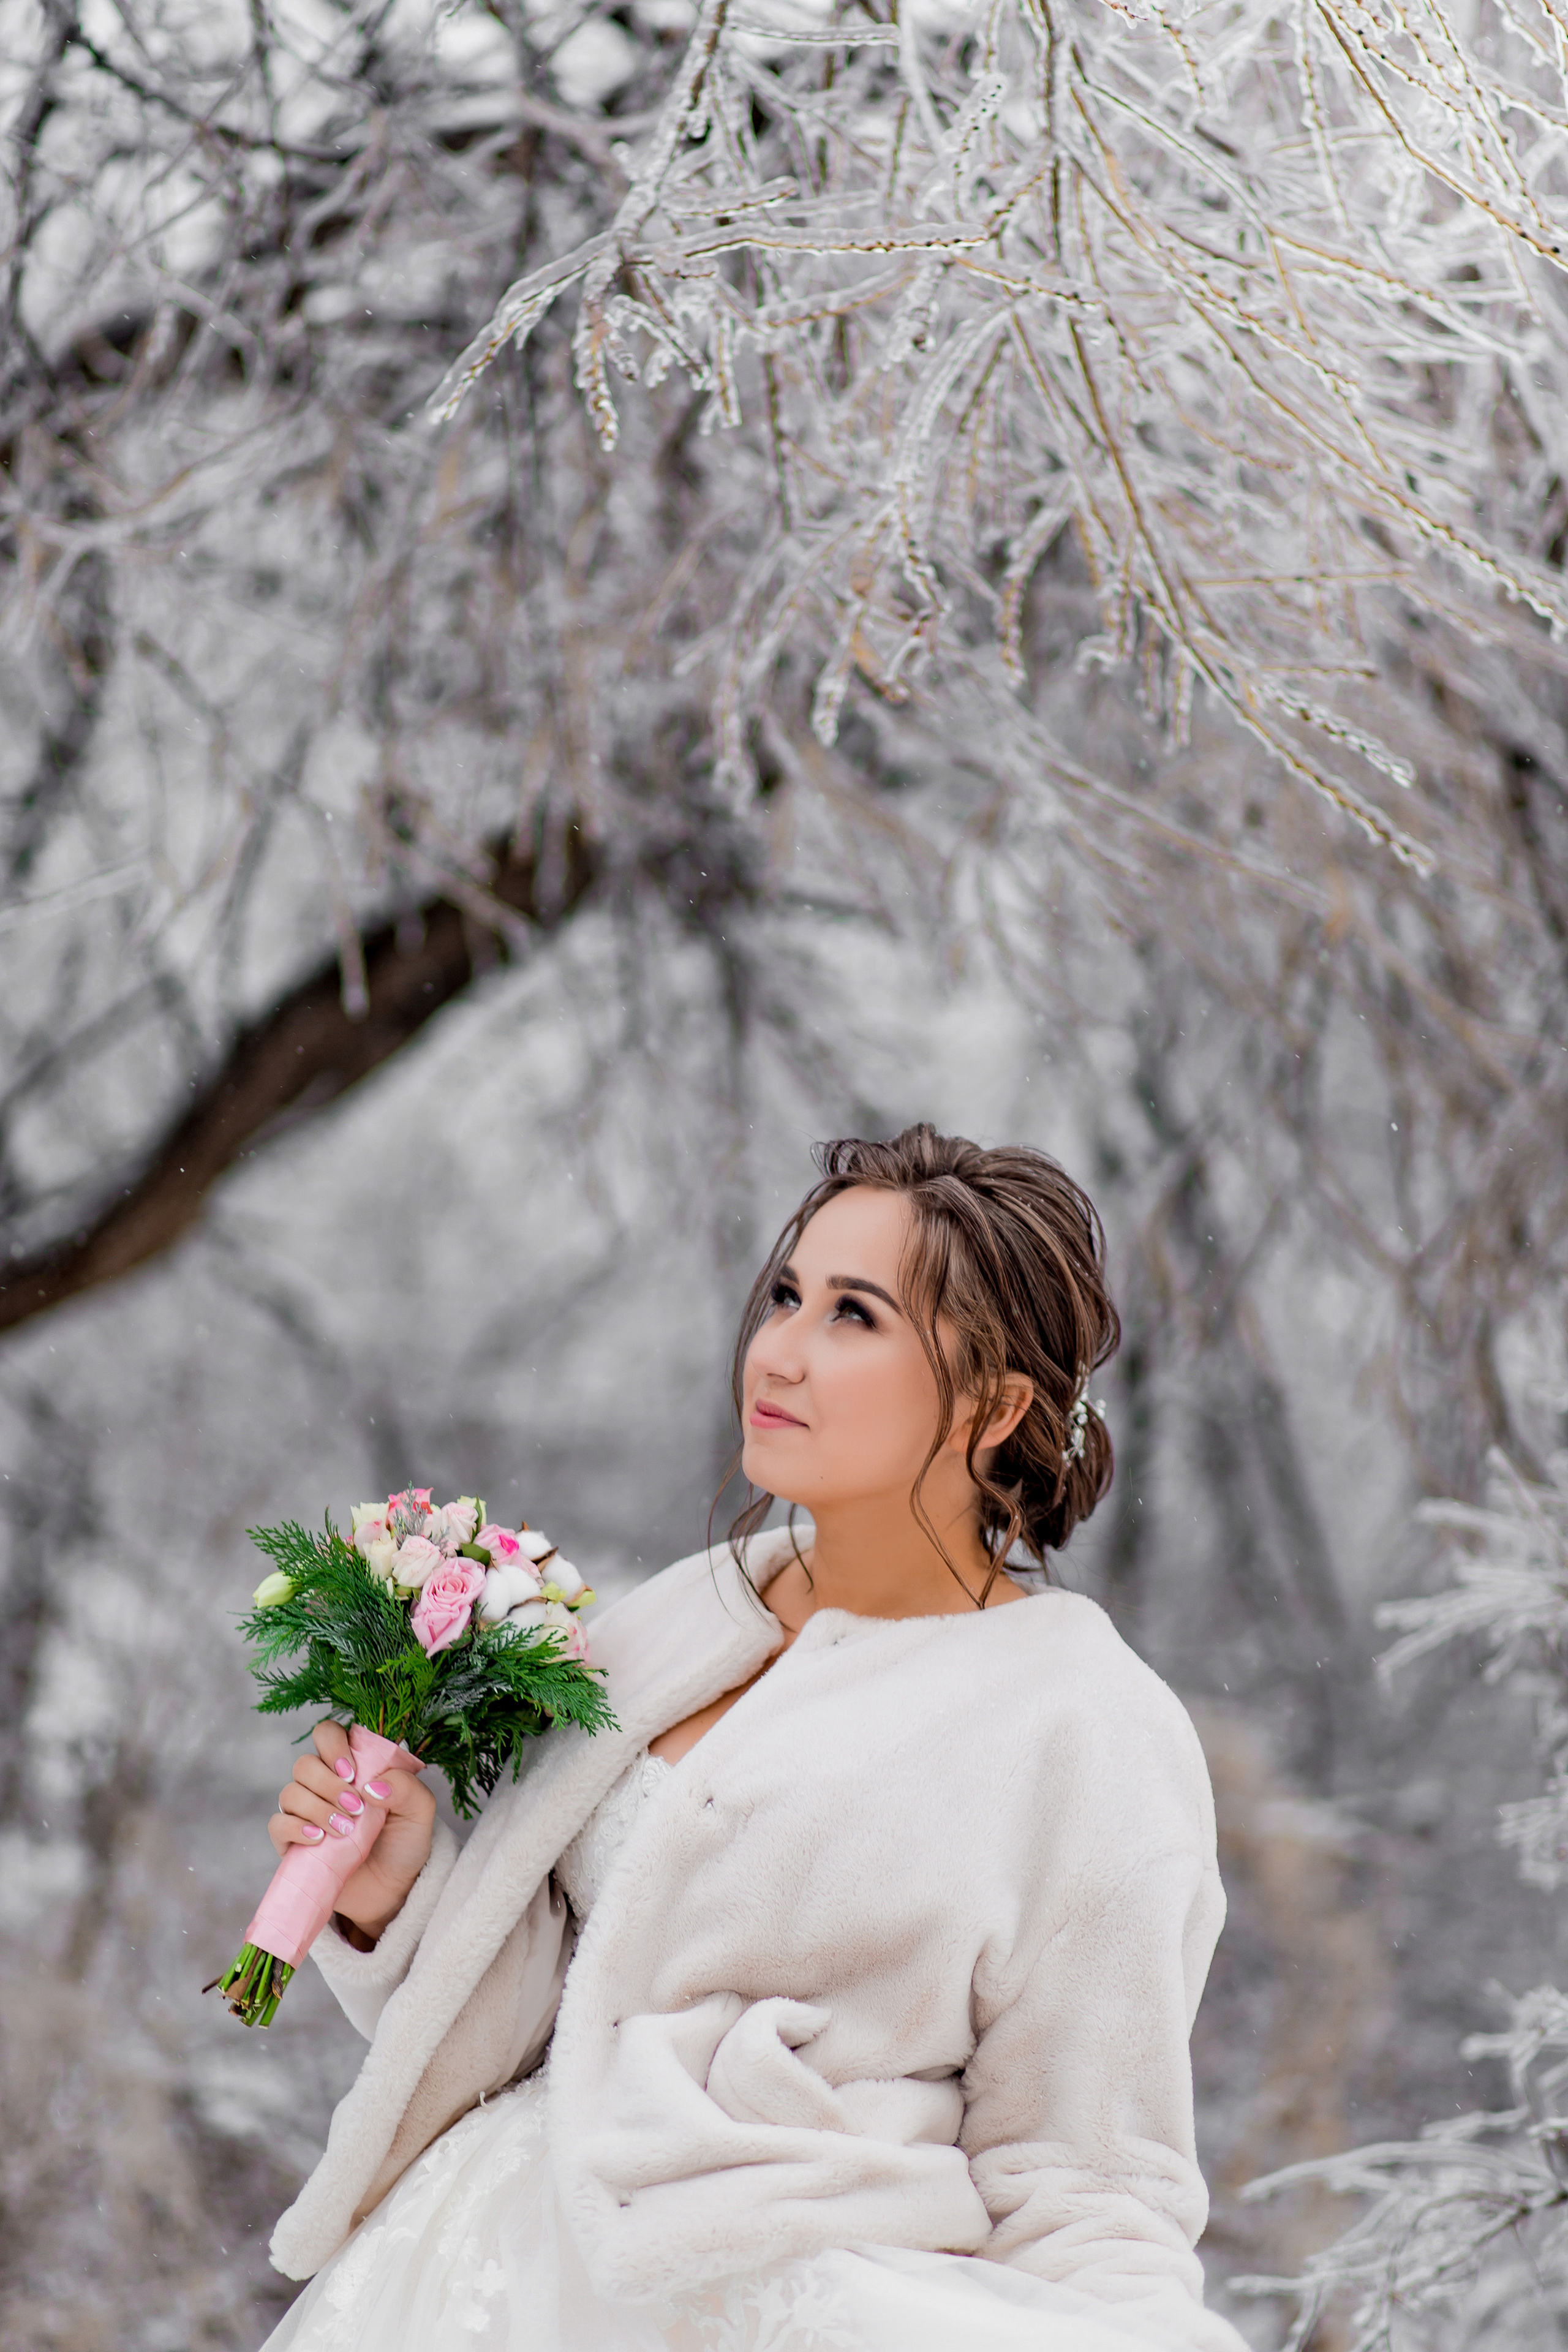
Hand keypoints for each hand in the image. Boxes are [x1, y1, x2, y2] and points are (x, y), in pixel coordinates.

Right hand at [268, 1721, 435, 1942]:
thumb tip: (371, 1785)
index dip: (333, 1745)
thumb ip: (405, 1787)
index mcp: (352, 1765)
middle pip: (304, 1764)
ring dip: (316, 1808)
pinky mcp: (292, 1842)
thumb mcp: (420, 1811)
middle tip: (354, 1807)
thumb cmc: (404, 1842)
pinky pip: (277, 1825)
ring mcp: (305, 1813)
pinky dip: (295, 1828)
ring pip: (289, 1792)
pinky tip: (319, 1840)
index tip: (352, 1771)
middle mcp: (323, 1784)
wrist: (391, 1889)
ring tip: (344, 1830)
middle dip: (327, 1783)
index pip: (327, 1734)